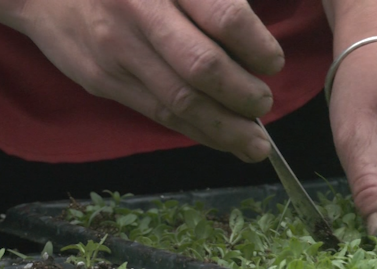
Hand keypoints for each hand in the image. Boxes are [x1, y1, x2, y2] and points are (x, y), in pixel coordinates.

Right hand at [19, 0, 283, 161]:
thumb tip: (253, 39)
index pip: (224, 18)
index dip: (257, 47)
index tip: (273, 63)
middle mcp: (139, 15)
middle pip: (202, 68)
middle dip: (243, 95)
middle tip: (265, 104)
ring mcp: (117, 54)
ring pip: (179, 102)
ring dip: (224, 129)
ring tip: (254, 145)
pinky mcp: (104, 82)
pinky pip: (156, 113)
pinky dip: (193, 130)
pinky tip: (219, 139)